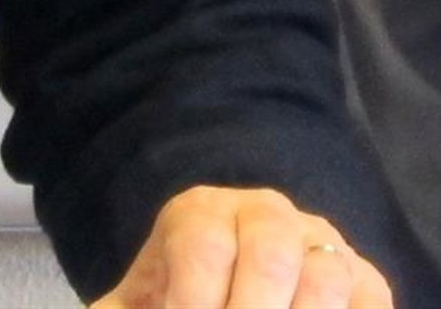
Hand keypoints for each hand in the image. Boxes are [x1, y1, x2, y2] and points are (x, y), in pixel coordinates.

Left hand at [92, 188, 391, 308]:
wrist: (238, 271)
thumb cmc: (185, 293)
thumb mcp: (145, 299)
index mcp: (202, 212)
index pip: (201, 246)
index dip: (193, 300)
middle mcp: (265, 214)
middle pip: (267, 256)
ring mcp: (321, 243)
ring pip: (325, 276)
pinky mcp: (365, 280)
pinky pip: (368, 299)